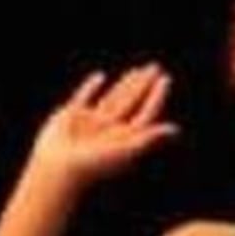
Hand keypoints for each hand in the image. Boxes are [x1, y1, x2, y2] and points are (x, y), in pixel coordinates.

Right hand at [27, 65, 178, 187]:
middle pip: (132, 102)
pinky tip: (100, 76)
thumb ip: (148, 139)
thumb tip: (176, 129)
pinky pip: (83, 97)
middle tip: (155, 67)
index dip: (156, 96)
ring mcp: (91, 121)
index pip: (146, 112)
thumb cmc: (93, 164)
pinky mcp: (71, 115)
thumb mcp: (124, 151)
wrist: (58, 168)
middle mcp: (110, 128)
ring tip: (136, 71)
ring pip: (112, 98)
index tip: (166, 79)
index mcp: (125, 137)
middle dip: (143, 85)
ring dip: (125, 85)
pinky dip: (90, 87)